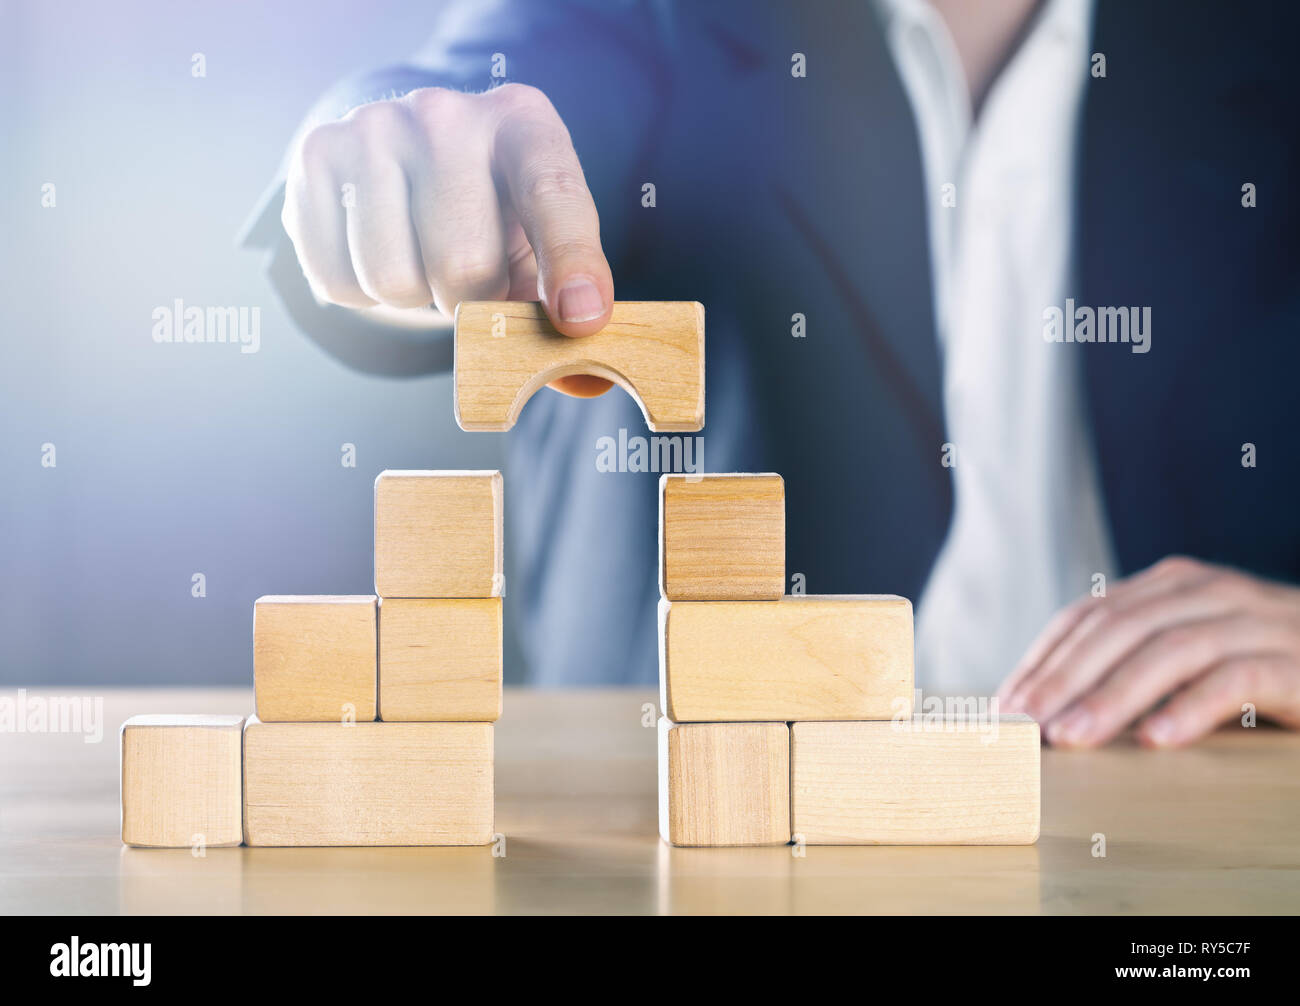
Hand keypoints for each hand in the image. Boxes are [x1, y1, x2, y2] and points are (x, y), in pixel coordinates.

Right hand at [282, 83, 614, 395]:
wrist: (407, 158)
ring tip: (422, 254)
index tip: (582, 319)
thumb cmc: (496, 212)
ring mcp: (375, 126)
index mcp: (525, 125)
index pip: (554, 197)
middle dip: (471, 301)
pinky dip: (361, 294)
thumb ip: (570, 301)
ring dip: (412, 298)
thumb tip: (584, 380)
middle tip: (471, 278)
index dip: (570, 263)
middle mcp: (447, 113)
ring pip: (392, 280)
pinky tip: (377, 247)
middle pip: (463, 265)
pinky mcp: (317, 154)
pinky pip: (337, 280)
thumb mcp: (543, 238)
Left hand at [997, 556, 1299, 747]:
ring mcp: (1252, 621)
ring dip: (1113, 697)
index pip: (1087, 616)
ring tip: (1072, 737)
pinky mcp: (1293, 660)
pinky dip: (1191, 707)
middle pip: (1117, 630)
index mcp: (1170, 586)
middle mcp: (1206, 592)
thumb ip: (1131, 662)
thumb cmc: (1260, 662)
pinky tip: (1157, 739)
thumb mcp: (1188, 652)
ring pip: (1167, 651)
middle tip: (1024, 725)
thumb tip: (1050, 706)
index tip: (1006, 704)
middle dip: (1063, 679)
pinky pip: (1234, 679)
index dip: (1042, 659)